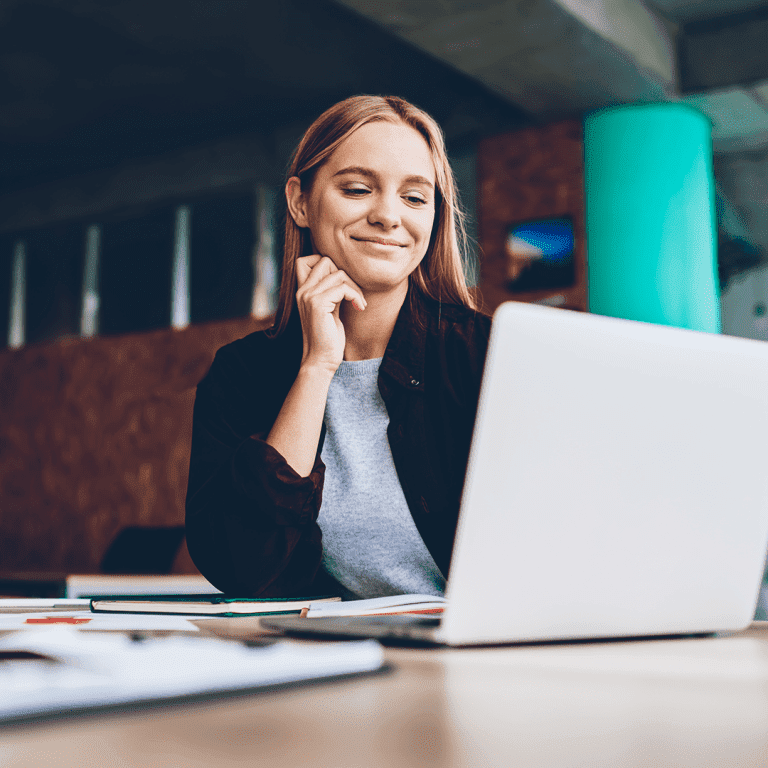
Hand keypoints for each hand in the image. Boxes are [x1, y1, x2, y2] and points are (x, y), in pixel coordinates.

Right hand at [295, 255, 366, 371]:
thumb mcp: (329, 309)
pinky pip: (343, 287)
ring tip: (359, 303)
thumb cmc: (328, 338)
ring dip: (355, 287)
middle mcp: (302, 291)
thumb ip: (331, 292)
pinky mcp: (317, 304)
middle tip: (354, 294)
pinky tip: (359, 307)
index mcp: (302, 291)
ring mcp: (308, 296)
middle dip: (345, 274)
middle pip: (325, 260)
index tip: (342, 284)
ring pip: (338, 273)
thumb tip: (344, 275)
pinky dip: (356, 295)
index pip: (306, 259)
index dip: (328, 265)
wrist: (321, 360)